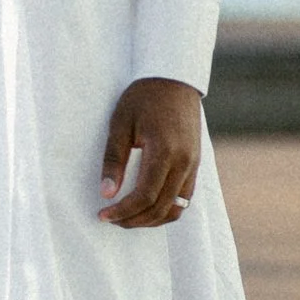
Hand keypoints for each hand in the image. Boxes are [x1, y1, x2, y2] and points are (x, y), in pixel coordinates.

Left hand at [99, 76, 202, 226]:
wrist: (174, 79)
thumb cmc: (143, 97)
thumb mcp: (120, 124)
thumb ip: (114, 160)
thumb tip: (106, 193)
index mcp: (165, 152)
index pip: (145, 196)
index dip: (123, 211)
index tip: (103, 215)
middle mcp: (184, 163)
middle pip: (161, 208)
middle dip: (134, 220)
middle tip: (110, 219)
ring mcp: (193, 166)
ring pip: (176, 208)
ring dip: (151, 219)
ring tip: (126, 217)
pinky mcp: (196, 165)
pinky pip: (184, 198)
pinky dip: (166, 209)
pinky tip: (146, 207)